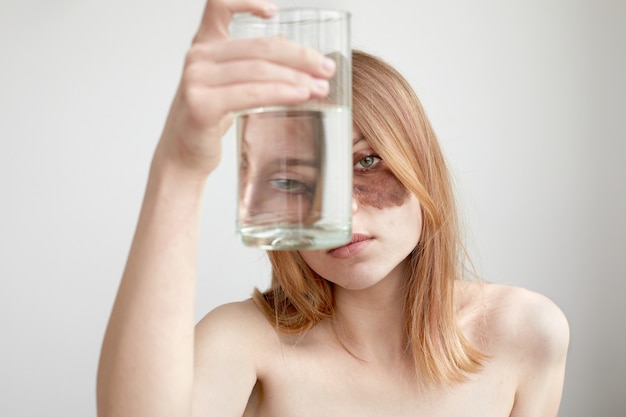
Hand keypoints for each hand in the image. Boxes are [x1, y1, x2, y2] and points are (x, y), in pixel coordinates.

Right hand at [155, 0, 336, 176]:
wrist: (182, 156)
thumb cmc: (207, 121)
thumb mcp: (228, 86)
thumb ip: (250, 64)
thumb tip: (288, 47)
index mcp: (204, 46)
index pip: (218, 6)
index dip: (245, 1)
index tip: (274, 12)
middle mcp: (198, 57)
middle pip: (259, 47)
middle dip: (300, 57)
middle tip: (326, 68)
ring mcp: (197, 79)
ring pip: (259, 70)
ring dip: (297, 78)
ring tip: (320, 87)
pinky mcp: (201, 105)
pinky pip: (250, 94)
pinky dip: (280, 93)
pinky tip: (300, 96)